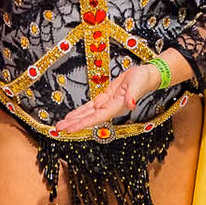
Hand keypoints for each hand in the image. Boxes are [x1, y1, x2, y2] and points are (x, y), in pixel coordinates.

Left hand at [51, 62, 170, 135]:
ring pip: (87, 113)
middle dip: (74, 124)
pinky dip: (80, 111)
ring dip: (74, 119)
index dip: (83, 124)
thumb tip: (131, 105)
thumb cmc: (143, 79)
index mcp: (116, 106)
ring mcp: (107, 104)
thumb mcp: (138, 84)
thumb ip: (133, 96)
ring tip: (61, 125)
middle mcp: (110, 108)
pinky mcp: (105, 98)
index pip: (97, 118)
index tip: (71, 129)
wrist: (146, 75)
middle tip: (59, 129)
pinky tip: (72, 116)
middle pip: (89, 118)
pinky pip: (90, 106)